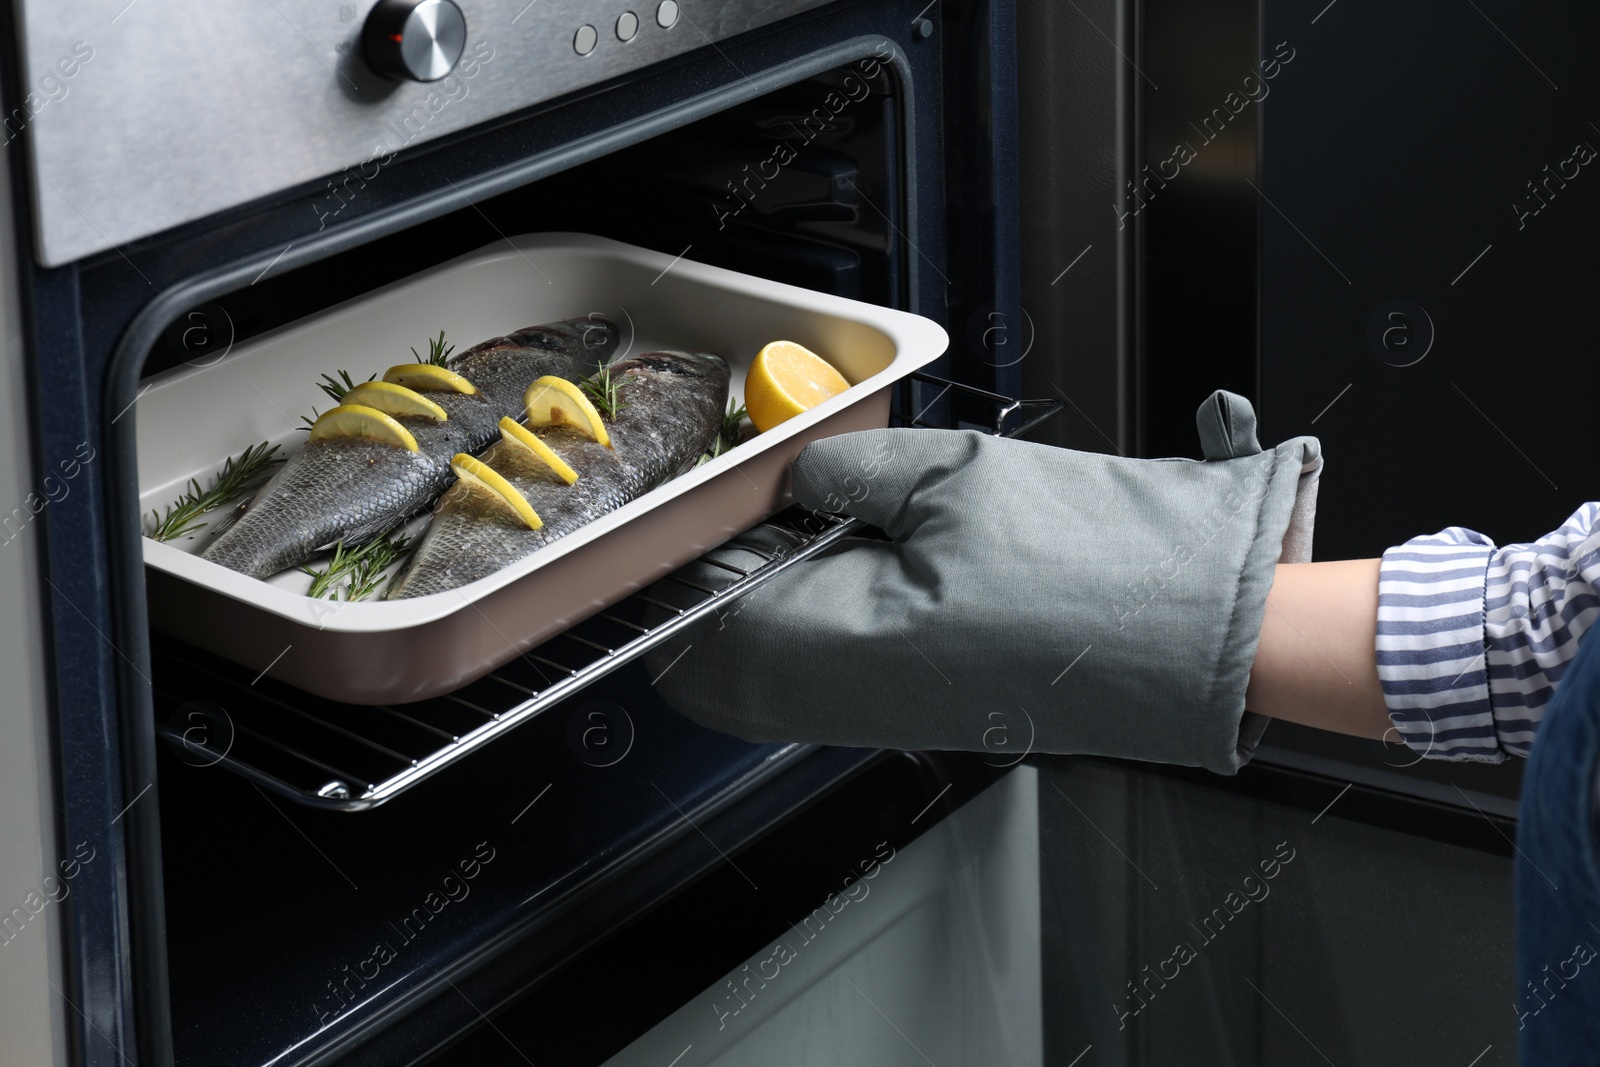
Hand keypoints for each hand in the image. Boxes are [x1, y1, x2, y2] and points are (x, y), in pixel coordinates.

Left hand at [651, 391, 1321, 773]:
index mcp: (838, 647)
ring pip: (772, 686)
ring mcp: (888, 721)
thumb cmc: (1095, 562)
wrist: (1203, 631)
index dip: (677, 573)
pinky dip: (810, 638)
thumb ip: (844, 472)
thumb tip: (791, 477)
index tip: (685, 517)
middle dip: (708, 603)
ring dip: (762, 617)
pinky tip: (855, 570)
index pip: (697, 631)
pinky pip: (827, 691)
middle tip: (740, 522)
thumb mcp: (952, 477)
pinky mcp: (926, 717)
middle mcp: (849, 706)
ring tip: (804, 536)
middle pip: (721, 675)